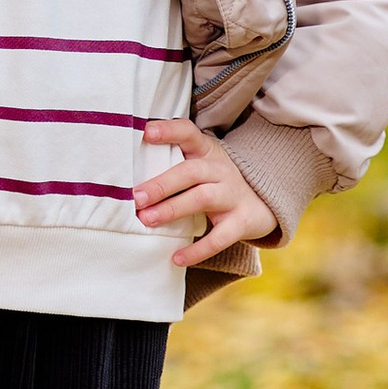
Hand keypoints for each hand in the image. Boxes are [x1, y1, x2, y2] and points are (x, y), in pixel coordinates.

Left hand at [134, 116, 276, 267]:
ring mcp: (233, 195)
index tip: (146, 132)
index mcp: (206, 152)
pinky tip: (176, 257)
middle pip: (191, 171)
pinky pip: (219, 237)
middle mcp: (220, 170)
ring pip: (202, 198)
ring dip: (172, 209)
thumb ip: (172, 164)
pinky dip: (198, 249)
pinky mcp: (242, 222)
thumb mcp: (200, 165)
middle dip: (162, 184)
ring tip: (147, 220)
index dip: (169, 131)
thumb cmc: (216, 182)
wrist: (263, 203)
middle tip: (136, 197)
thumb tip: (124, 176)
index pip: (189, 133)